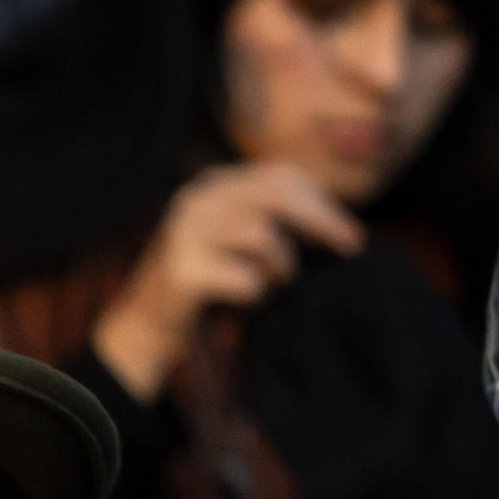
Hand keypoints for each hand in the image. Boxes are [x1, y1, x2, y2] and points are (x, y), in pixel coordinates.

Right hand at [92, 161, 363, 401]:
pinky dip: (257, 293)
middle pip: (277, 195)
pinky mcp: (180, 272)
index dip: (323, 201)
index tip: (350, 231)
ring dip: (282, 266)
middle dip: (323, 221)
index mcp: (214, 185)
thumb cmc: (211, 279)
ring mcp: (184, 234)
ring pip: (263, 236)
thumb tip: (342, 224)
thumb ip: (279, 221)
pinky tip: (244, 299)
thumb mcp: (243, 239)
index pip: (282, 175)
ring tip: (271, 281)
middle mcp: (196, 200)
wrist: (147, 323)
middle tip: (351, 247)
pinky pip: (245, 278)